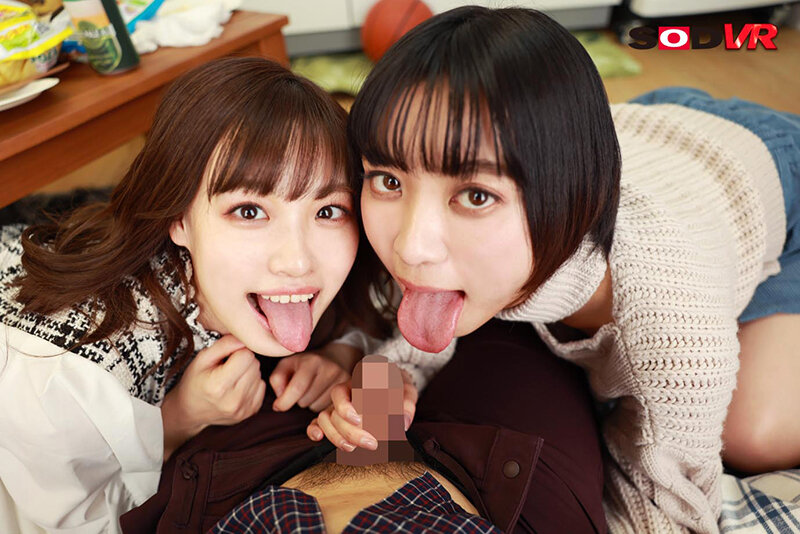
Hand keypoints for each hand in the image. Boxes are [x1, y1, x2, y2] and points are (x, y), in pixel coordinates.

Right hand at [161, 335, 265, 458]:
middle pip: (255, 365)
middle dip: (244, 361)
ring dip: (249, 372)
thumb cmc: (195, 382)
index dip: (237, 351)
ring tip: (232, 377)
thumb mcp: (202, 359)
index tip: (227, 357)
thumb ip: (224, 345)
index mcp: (219, 386)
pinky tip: (238, 386)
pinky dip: (252, 383)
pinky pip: (262, 387)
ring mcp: (244, 409)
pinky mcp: (251, 412)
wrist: (191, 411)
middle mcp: (233, 400)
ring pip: (260, 375)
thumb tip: (245, 338)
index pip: (246, 355)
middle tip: (228, 367)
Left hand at [269, 352, 349, 412]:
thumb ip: (277, 380)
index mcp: (312, 361)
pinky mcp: (351, 393)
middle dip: (299, 400)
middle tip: (304, 389)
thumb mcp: (287, 365)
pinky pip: (331, 413)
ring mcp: (343, 382)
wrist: (335, 359)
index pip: (297, 387)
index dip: (284, 401)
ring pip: (317, 409)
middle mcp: (331, 370)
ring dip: (311, 405)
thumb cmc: (305, 365)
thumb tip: (280, 403)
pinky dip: (323, 411)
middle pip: (305, 401)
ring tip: (315, 392)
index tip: (278, 406)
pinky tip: (323, 399)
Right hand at [306, 369, 417, 451]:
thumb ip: (406, 403)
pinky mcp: (334, 417)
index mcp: (357, 382)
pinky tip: (319, 439)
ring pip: (323, 419)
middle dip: (349, 432)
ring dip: (335, 436)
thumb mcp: (406, 389)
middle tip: (372, 444)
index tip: (359, 421)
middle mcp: (344, 394)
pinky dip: (314, 430)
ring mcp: (337, 405)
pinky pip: (316, 422)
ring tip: (351, 449)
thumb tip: (403, 424)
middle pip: (334, 412)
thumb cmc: (398, 384)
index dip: (345, 408)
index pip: (340, 393)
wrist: (393, 380)